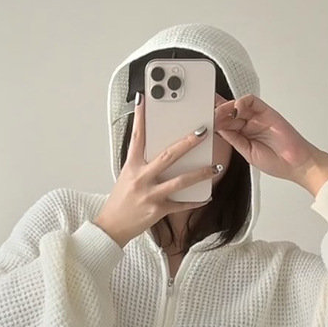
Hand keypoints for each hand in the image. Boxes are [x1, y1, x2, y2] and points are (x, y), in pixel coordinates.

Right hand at [94, 93, 221, 246]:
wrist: (112, 226)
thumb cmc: (120, 201)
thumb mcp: (126, 176)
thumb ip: (142, 163)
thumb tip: (158, 150)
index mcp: (132, 166)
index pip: (137, 137)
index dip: (140, 117)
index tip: (144, 99)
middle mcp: (141, 178)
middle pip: (168, 156)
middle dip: (187, 143)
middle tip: (202, 132)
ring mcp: (150, 194)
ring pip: (180, 181)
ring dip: (200, 173)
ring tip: (215, 167)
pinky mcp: (158, 210)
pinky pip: (181, 204)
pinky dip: (196, 200)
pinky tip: (207, 196)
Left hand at [214, 94, 327, 194]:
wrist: (296, 164)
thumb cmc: (276, 162)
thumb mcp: (247, 153)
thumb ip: (234, 139)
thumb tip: (219, 129)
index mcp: (244, 136)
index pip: (226, 124)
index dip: (214, 121)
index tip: (202, 120)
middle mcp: (250, 125)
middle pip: (229, 113)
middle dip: (217, 113)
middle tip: (207, 115)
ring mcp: (258, 118)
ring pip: (238, 106)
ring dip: (226, 107)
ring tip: (218, 113)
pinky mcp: (267, 112)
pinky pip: (252, 101)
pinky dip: (241, 102)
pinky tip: (235, 108)